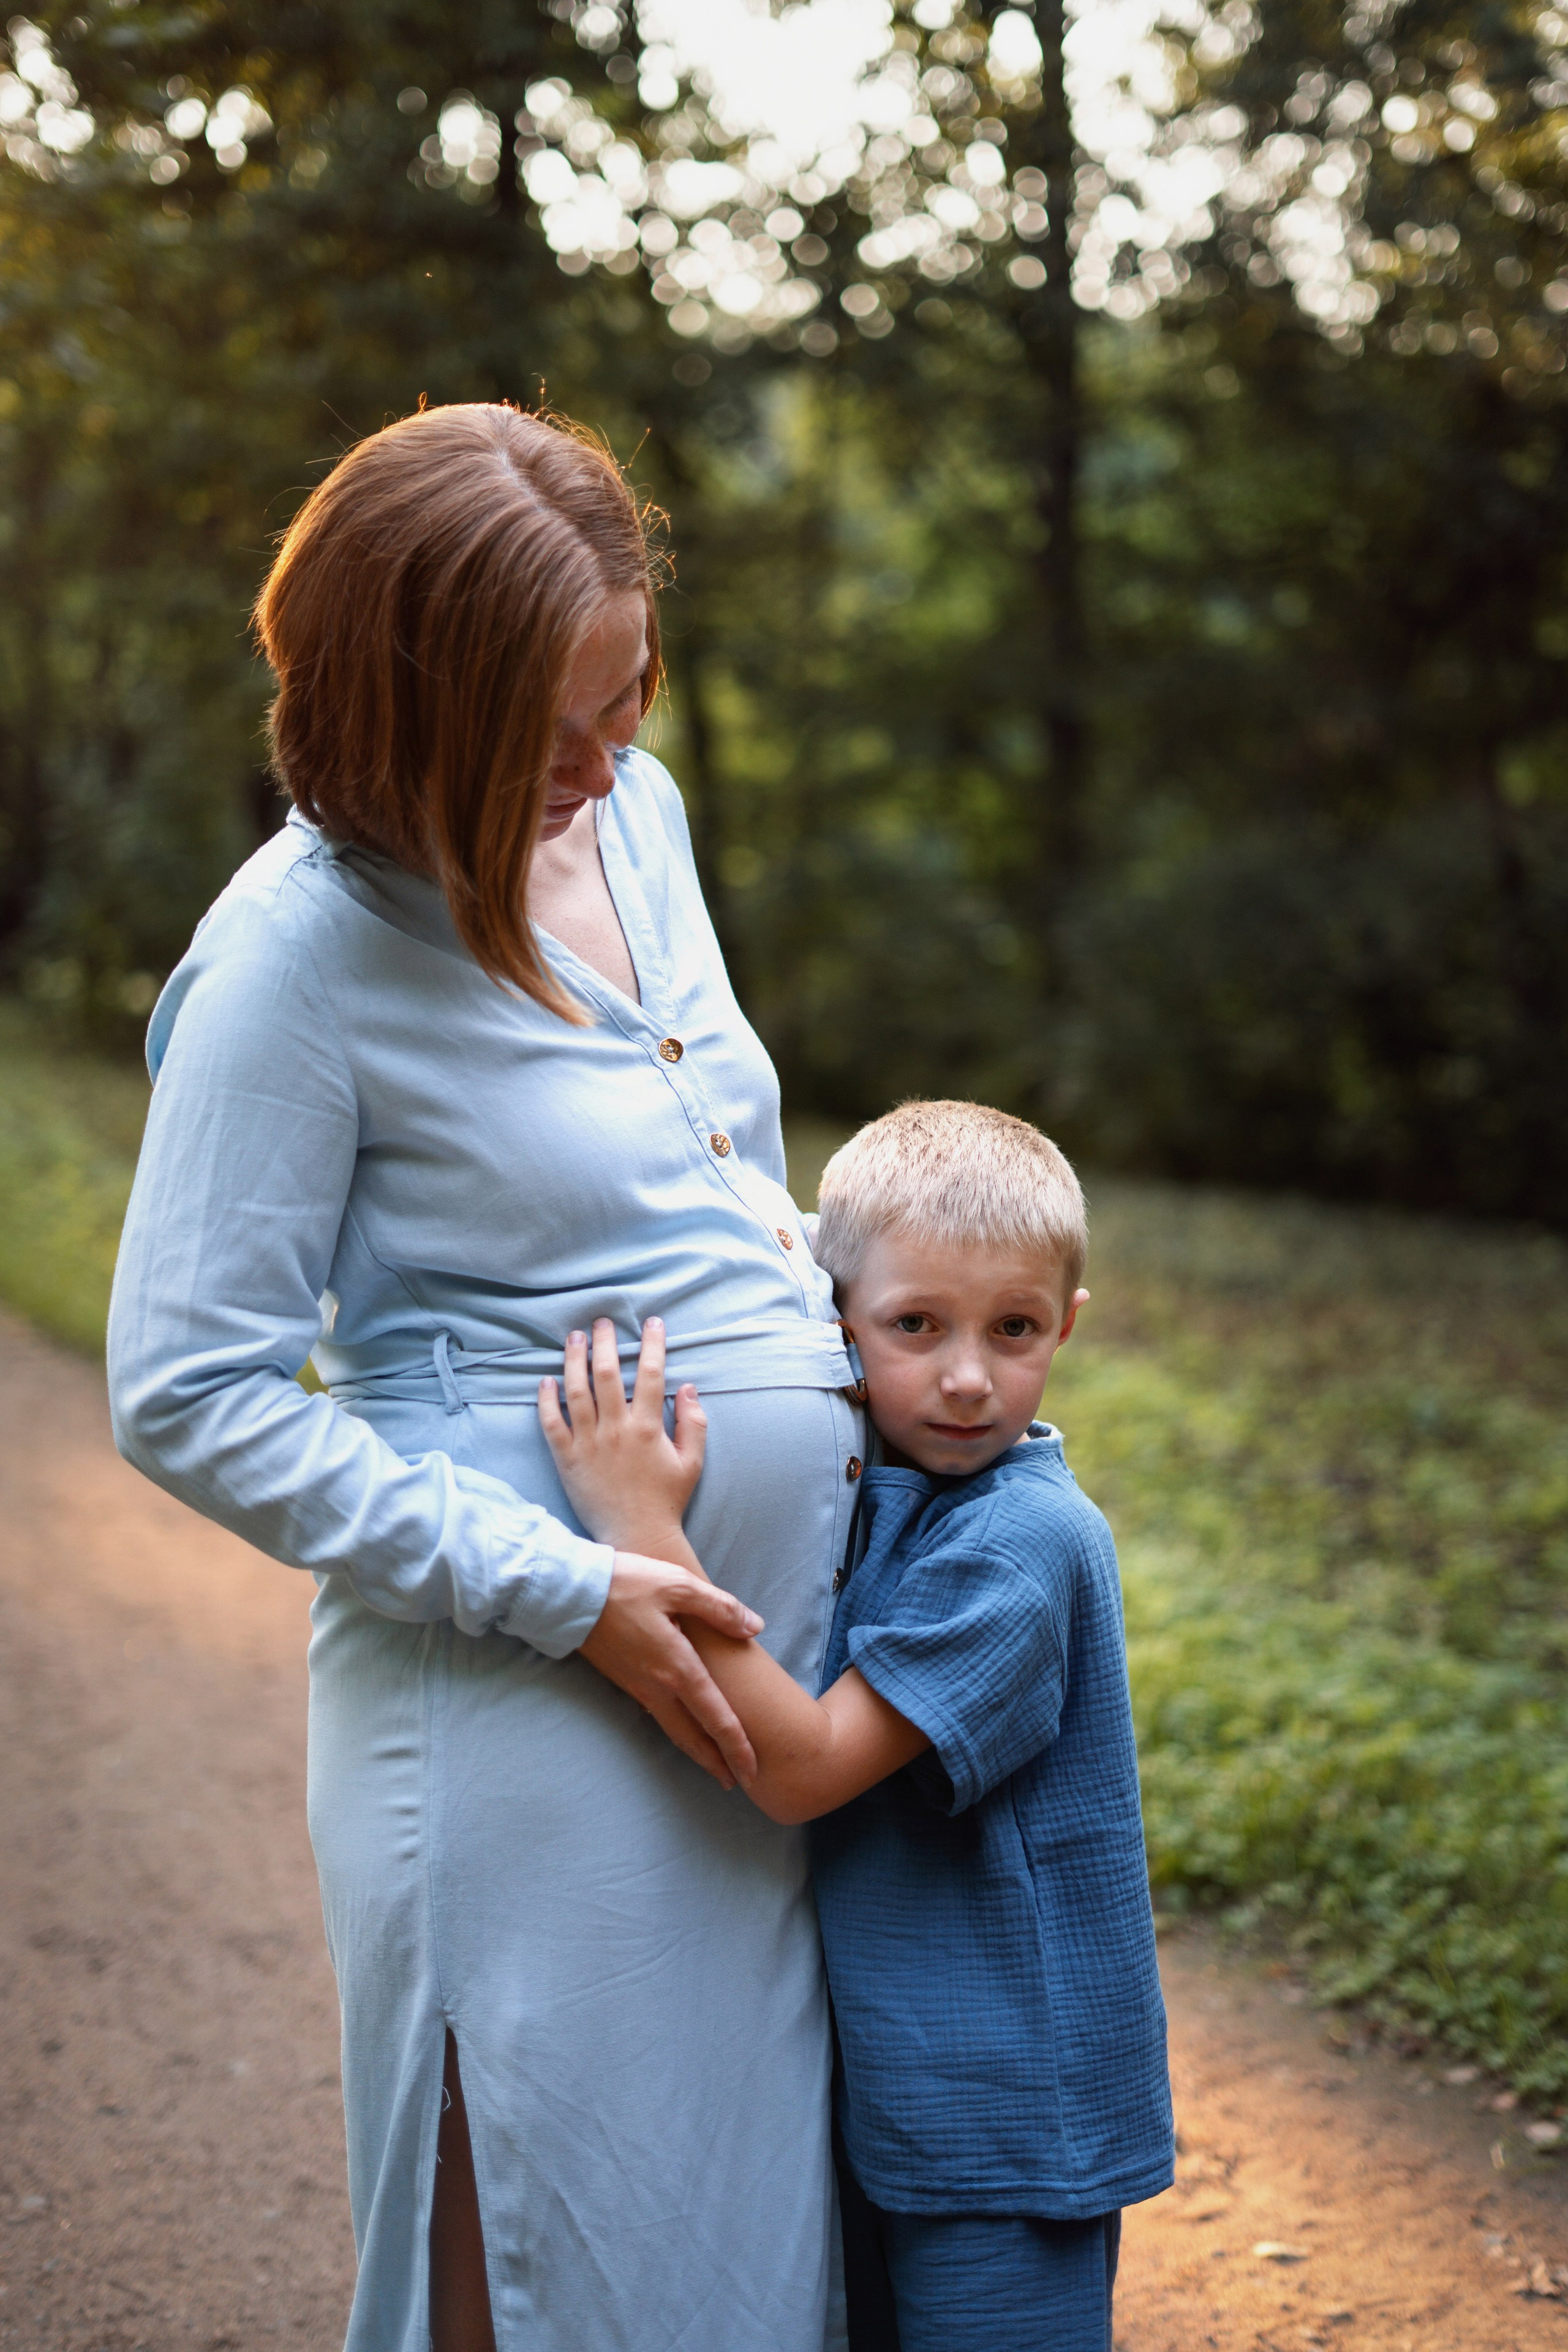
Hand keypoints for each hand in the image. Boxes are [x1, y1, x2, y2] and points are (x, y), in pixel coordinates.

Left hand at [538, 1316, 706, 1549]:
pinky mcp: (567, 1459)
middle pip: (608, 1374)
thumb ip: (694, 1423)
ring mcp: (588, 1443)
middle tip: (602, 1322)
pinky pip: (552, 1423)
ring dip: (574, 1360)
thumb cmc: (667, 1500)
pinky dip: (546, 1400)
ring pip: (576, 1391)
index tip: (651, 1323)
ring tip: (574, 1338)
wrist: (636, 1535)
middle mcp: (616, 1430)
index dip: (652, 1344)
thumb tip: (689, 1387)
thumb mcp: (692, 1462)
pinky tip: (545, 1380)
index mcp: (648, 1428)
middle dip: (605, 1342)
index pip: (651, 1374)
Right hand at [578, 1551, 762, 1788]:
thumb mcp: (678, 1585)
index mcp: (677, 1668)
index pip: (715, 1718)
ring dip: (695, 1750)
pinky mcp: (623, 1680)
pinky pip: (657, 1714)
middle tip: (737, 1782)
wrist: (566, 1594)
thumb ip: (719, 1607)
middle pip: (692, 1737)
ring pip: (673, 1729)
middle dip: (717, 1762)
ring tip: (713, 1763)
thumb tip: (754, 1627)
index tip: (752, 1771)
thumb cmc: (624, 1585)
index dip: (737, 1747)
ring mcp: (637, 1687)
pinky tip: (681, 1726)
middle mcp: (657, 1687)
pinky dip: (676, 1729)